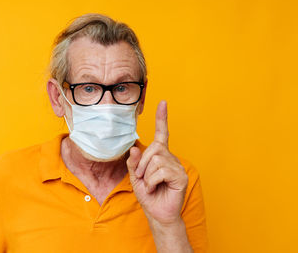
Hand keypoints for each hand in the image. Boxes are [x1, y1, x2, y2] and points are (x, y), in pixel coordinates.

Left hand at [127, 100, 188, 225]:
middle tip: (142, 178)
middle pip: (154, 148)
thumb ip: (134, 163)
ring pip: (156, 160)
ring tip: (150, 185)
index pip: (162, 133)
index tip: (162, 102)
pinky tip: (155, 189)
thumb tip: (135, 148)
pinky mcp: (181, 177)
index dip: (162, 118)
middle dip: (142, 164)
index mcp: (160, 155)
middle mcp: (171, 158)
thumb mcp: (135, 177)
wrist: (157, 214)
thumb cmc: (148, 195)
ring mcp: (177, 167)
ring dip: (147, 175)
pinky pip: (160, 171)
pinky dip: (152, 182)